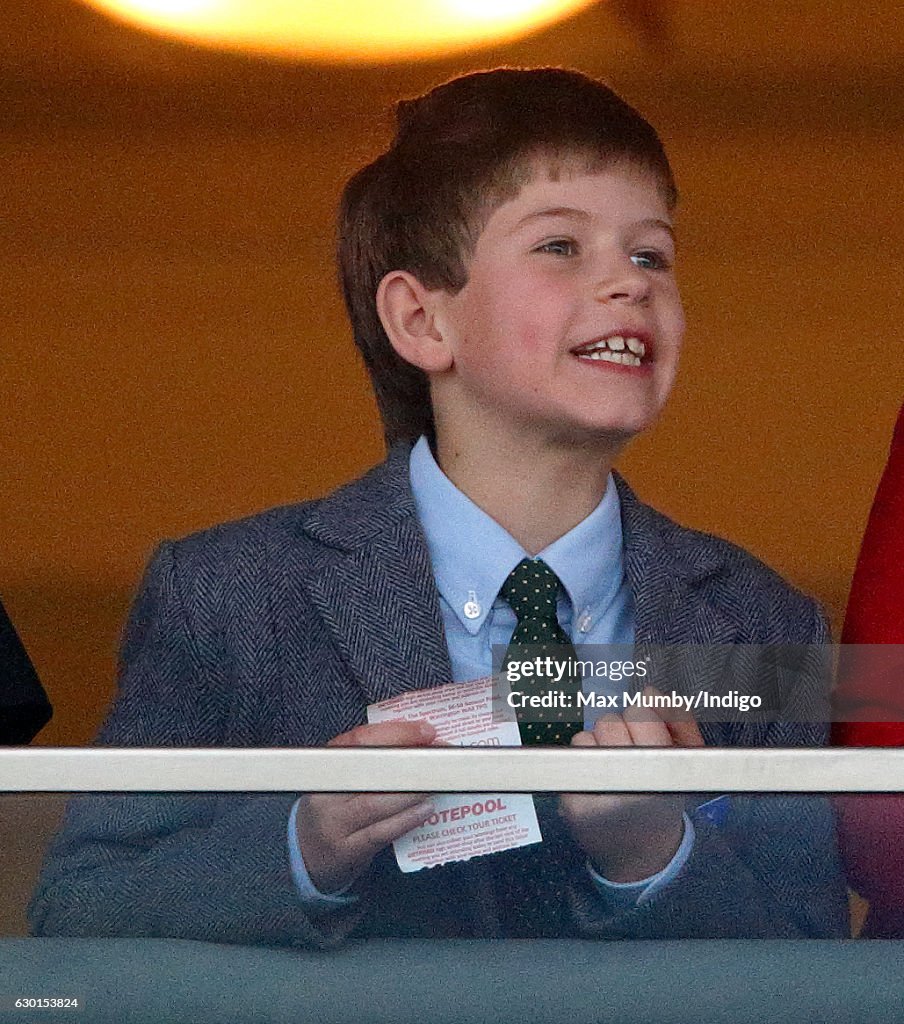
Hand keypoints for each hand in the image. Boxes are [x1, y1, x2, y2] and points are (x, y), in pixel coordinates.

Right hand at [296, 720, 437, 893]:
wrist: (305, 854)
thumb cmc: (334, 808)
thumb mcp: (343, 778)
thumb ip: (372, 760)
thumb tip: (419, 742)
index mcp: (326, 765)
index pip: (360, 740)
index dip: (396, 732)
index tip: (426, 730)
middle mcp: (326, 792)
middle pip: (370, 769)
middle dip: (411, 759)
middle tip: (441, 754)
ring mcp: (334, 823)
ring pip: (377, 802)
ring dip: (413, 790)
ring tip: (439, 781)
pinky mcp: (346, 851)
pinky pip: (380, 832)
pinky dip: (406, 819)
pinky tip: (427, 809)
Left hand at [559, 688, 703, 882]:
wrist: (639, 851)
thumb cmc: (664, 799)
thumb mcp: (687, 762)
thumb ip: (678, 721)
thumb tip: (649, 692)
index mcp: (661, 774)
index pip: (640, 713)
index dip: (645, 718)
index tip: (650, 735)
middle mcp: (626, 785)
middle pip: (610, 721)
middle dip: (622, 731)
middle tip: (633, 754)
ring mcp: (593, 794)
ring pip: (588, 735)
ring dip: (601, 745)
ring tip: (616, 769)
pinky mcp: (569, 801)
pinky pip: (572, 754)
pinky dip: (585, 761)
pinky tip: (599, 779)